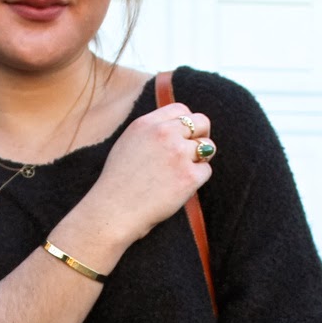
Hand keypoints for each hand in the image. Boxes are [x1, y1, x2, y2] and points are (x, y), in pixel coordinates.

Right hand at [87, 103, 215, 243]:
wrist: (114, 212)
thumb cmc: (118, 186)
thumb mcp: (127, 146)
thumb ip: (149, 133)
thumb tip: (175, 129)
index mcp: (146, 124)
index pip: (181, 110)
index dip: (188, 123)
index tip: (187, 137)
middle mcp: (163, 134)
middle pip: (201, 122)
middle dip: (203, 135)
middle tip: (196, 153)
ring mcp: (177, 154)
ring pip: (207, 147)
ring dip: (200, 160)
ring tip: (182, 175)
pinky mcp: (188, 176)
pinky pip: (205, 171)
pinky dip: (196, 181)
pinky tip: (179, 190)